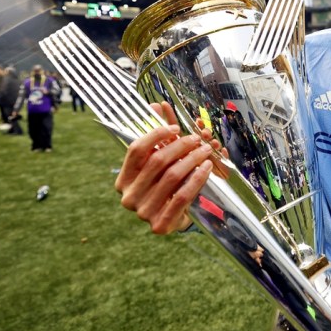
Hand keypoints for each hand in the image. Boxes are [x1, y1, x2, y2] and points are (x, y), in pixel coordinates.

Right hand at [115, 102, 216, 233]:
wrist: (171, 221)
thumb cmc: (163, 188)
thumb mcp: (157, 165)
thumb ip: (155, 138)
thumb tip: (157, 105)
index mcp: (123, 180)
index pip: (136, 150)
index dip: (156, 134)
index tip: (175, 127)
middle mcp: (129, 196)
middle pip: (157, 161)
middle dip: (180, 146)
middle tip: (197, 138)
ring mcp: (143, 212)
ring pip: (172, 176)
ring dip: (192, 159)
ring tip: (206, 150)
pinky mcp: (160, 224)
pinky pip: (183, 195)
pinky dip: (197, 178)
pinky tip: (207, 167)